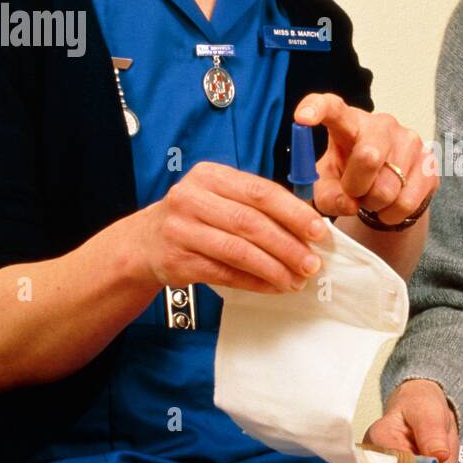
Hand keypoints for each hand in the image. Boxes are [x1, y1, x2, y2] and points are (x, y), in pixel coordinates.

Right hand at [133, 160, 327, 294]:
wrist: (143, 242)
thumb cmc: (195, 218)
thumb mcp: (219, 197)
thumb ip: (257, 206)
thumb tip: (308, 229)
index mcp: (210, 176)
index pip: (260, 192)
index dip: (294, 213)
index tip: (319, 232)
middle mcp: (192, 198)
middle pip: (251, 222)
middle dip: (288, 245)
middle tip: (312, 263)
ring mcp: (181, 229)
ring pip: (238, 250)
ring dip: (274, 268)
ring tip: (296, 280)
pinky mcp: (177, 260)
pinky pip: (225, 273)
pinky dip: (254, 282)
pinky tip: (273, 287)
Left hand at [295, 93, 438, 226]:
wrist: (389, 191)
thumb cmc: (350, 181)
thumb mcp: (328, 188)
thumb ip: (328, 196)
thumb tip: (349, 203)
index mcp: (349, 122)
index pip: (333, 107)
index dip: (317, 109)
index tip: (301, 117)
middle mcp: (381, 124)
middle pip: (368, 156)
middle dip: (356, 186)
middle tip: (354, 192)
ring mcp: (410, 140)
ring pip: (387, 188)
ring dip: (374, 204)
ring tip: (373, 198)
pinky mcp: (429, 163)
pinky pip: (406, 202)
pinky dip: (392, 214)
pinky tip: (389, 206)